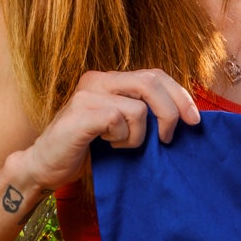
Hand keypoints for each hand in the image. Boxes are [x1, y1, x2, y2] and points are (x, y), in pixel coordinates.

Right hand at [5, 68, 200, 194]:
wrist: (46, 166)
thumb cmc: (85, 150)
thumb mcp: (121, 127)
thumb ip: (143, 114)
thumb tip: (184, 118)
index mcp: (110, 79)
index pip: (155, 74)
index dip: (180, 95)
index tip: (194, 120)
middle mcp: (99, 79)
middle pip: (152, 82)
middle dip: (171, 112)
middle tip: (169, 138)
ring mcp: (88, 94)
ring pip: (138, 108)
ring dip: (137, 136)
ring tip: (119, 145)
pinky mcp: (81, 113)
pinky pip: (120, 120)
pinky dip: (121, 139)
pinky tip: (106, 145)